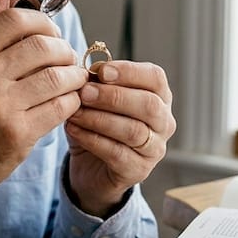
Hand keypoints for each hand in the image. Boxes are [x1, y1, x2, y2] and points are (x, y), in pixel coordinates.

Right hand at [0, 9, 87, 213]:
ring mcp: (0, 106)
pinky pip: (60, 106)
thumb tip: (38, 31)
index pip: (14, 20)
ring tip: (74, 80)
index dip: (43, 23)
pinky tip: (68, 103)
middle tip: (68, 59)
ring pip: (57, 76)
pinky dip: (72, 101)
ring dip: (74, 76)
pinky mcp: (18, 133)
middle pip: (42, 46)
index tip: (52, 35)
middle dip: (64, 50)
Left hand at [65, 60, 174, 216]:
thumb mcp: (94, 99)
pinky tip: (73, 130)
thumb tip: (88, 67)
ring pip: (133, 131)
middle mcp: (164, 122)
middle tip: (84, 92)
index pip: (155, 77)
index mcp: (159, 97)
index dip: (129, 72)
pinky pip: (117, 153)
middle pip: (148, 105)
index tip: (101, 71)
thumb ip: (95, 83)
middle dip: (113, 96)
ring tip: (74, 112)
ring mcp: (155, 149)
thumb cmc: (97, 124)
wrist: (90, 166)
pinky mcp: (139, 171)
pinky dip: (92, 139)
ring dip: (99, 119)